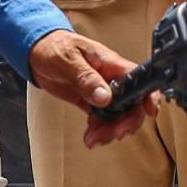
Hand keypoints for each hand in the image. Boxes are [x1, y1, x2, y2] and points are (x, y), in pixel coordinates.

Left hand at [29, 28, 155, 146]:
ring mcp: (102, 91)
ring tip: (93, 139)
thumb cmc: (54, 46)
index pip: (139, 79)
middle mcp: (111, 79)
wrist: (36, 50)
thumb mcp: (69, 60)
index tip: (149, 112)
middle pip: (132, 104)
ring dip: (110, 131)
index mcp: (111, 64)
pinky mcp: (90, 101)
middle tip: (114, 134)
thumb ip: (87, 79)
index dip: (149, 96)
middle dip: (126, 122)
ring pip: (118, 116)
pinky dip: (99, 130)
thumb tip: (105, 97)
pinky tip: (90, 134)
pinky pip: (102, 119)